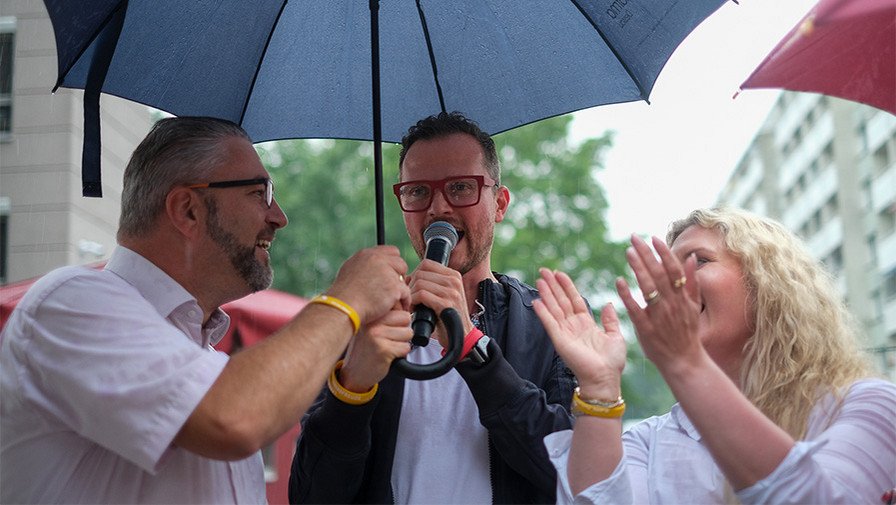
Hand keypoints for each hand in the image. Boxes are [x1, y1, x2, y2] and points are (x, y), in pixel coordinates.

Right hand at [327, 245, 409, 323]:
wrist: (345, 307)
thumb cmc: (345, 294)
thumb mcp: (350, 270)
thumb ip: (365, 264)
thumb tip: (376, 263)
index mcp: (367, 254)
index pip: (392, 251)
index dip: (393, 262)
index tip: (391, 272)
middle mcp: (378, 260)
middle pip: (401, 263)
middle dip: (399, 275)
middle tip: (393, 287)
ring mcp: (387, 273)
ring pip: (403, 279)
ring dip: (399, 289)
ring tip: (392, 299)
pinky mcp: (394, 287)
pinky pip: (406, 293)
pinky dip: (403, 300)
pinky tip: (398, 306)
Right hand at [339, 305, 412, 391]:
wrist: (354, 374)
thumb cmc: (365, 351)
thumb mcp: (371, 329)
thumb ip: (386, 318)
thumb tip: (407, 312)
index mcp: (371, 316)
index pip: (399, 308)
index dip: (400, 321)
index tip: (391, 329)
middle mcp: (373, 323)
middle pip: (406, 318)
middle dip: (403, 331)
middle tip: (390, 340)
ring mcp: (377, 335)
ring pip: (408, 333)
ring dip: (402, 343)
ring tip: (388, 347)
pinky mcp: (384, 350)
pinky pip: (406, 347)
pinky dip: (401, 354)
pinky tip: (388, 356)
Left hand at [407, 259, 473, 346]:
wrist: (462, 336)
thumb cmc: (448, 316)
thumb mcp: (443, 295)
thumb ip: (430, 283)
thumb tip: (408, 277)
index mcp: (454, 275)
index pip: (426, 264)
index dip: (415, 274)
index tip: (413, 288)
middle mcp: (454, 281)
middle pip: (421, 273)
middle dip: (410, 286)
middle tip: (410, 299)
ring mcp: (451, 292)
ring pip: (419, 283)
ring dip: (411, 295)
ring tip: (413, 305)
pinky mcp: (446, 304)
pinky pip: (421, 295)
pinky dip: (413, 302)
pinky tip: (414, 310)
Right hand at [533, 268, 625, 397]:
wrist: (605, 379)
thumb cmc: (612, 362)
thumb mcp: (616, 336)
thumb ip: (610, 320)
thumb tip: (608, 303)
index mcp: (586, 324)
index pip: (574, 300)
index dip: (567, 287)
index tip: (559, 274)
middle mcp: (573, 326)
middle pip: (561, 301)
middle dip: (553, 285)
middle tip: (544, 271)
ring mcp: (565, 333)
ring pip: (554, 308)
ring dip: (546, 294)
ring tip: (539, 280)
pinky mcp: (559, 341)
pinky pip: (550, 323)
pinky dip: (543, 312)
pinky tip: (537, 301)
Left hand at [615, 235, 701, 374]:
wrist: (684, 361)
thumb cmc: (687, 332)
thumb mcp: (694, 306)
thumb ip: (692, 282)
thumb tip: (691, 258)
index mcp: (683, 297)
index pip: (673, 269)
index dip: (664, 252)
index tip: (653, 237)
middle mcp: (672, 304)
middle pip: (659, 274)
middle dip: (647, 254)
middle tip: (634, 238)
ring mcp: (659, 316)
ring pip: (648, 288)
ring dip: (638, 268)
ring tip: (628, 252)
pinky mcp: (646, 328)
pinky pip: (636, 309)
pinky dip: (627, 295)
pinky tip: (619, 281)